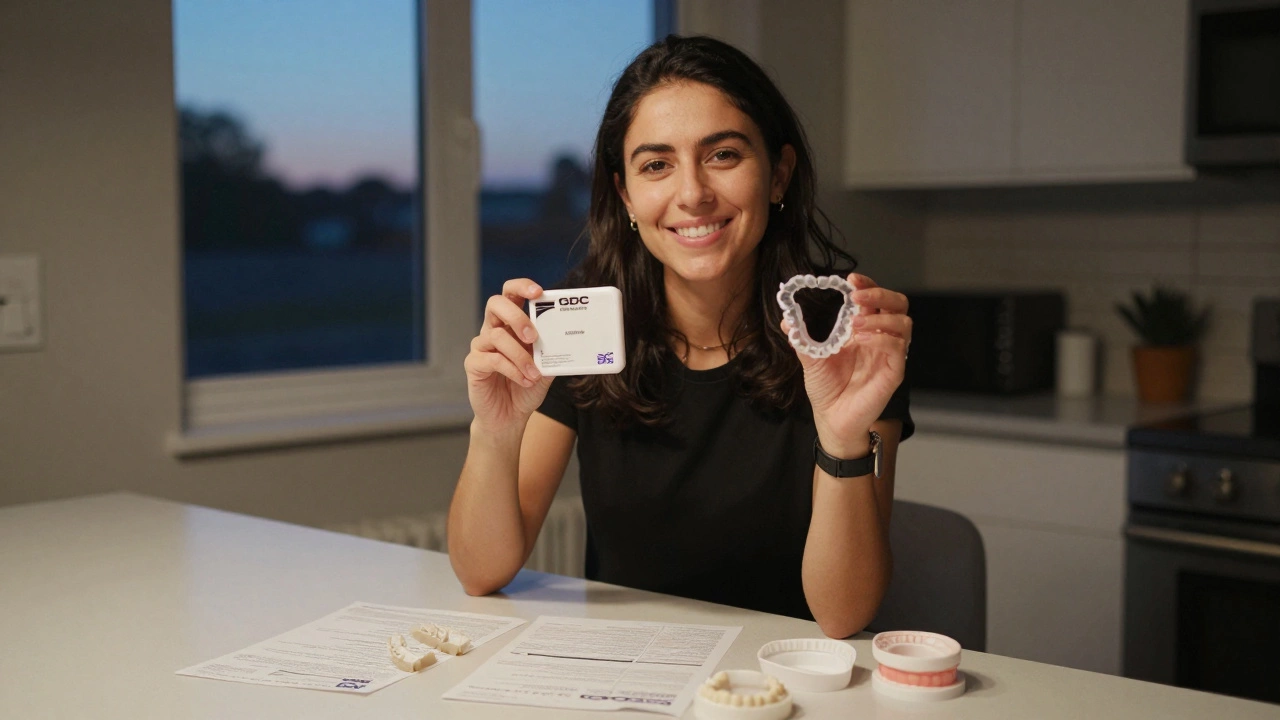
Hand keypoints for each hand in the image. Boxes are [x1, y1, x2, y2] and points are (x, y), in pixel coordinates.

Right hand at [464, 279, 553, 434]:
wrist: (510, 417)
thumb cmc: (526, 389)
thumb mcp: (546, 370)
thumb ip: (553, 354)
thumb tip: (569, 340)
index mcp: (510, 325)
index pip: (511, 295)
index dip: (521, 286)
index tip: (538, 291)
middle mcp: (493, 330)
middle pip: (495, 304)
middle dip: (516, 316)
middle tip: (533, 336)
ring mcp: (481, 346)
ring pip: (496, 335)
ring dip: (520, 355)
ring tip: (534, 373)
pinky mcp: (474, 365)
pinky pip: (492, 359)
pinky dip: (512, 369)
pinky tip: (524, 380)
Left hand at [781, 273, 910, 457]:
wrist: (831, 419)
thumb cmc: (827, 389)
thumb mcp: (811, 360)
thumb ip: (802, 339)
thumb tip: (786, 319)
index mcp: (863, 330)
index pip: (874, 299)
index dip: (867, 284)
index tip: (850, 279)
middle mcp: (880, 338)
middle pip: (898, 304)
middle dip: (880, 293)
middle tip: (858, 295)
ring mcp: (889, 354)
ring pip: (904, 322)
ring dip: (880, 316)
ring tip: (855, 323)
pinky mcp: (894, 372)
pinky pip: (897, 347)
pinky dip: (880, 338)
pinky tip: (860, 339)